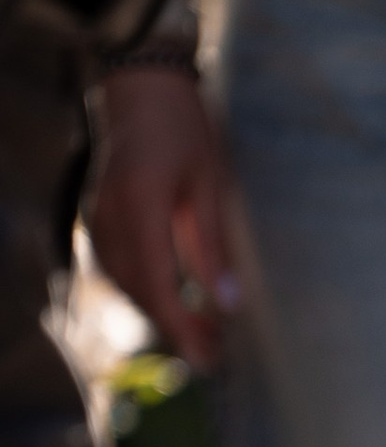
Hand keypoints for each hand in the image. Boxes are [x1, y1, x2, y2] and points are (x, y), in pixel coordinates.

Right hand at [84, 66, 241, 369]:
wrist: (141, 88)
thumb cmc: (184, 129)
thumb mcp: (210, 184)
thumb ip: (213, 247)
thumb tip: (227, 305)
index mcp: (140, 204)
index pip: (158, 283)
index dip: (181, 327)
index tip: (207, 358)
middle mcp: (109, 216)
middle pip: (139, 291)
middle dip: (176, 328)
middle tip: (216, 355)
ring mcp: (97, 217)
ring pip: (126, 285)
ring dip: (162, 312)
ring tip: (205, 334)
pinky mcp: (97, 218)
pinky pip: (118, 269)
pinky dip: (146, 291)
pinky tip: (177, 302)